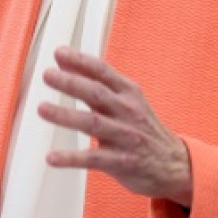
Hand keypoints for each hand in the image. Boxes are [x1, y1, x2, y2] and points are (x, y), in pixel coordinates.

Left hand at [39, 46, 192, 205]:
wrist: (175, 165)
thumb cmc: (143, 129)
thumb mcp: (128, 102)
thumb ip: (97, 84)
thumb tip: (64, 63)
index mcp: (128, 93)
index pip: (103, 72)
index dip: (81, 61)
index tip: (59, 52)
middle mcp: (128, 112)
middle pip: (97, 93)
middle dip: (71, 82)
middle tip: (47, 74)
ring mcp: (125, 137)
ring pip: (93, 123)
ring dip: (65, 115)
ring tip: (42, 108)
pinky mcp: (122, 162)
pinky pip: (93, 159)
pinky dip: (71, 158)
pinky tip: (51, 158)